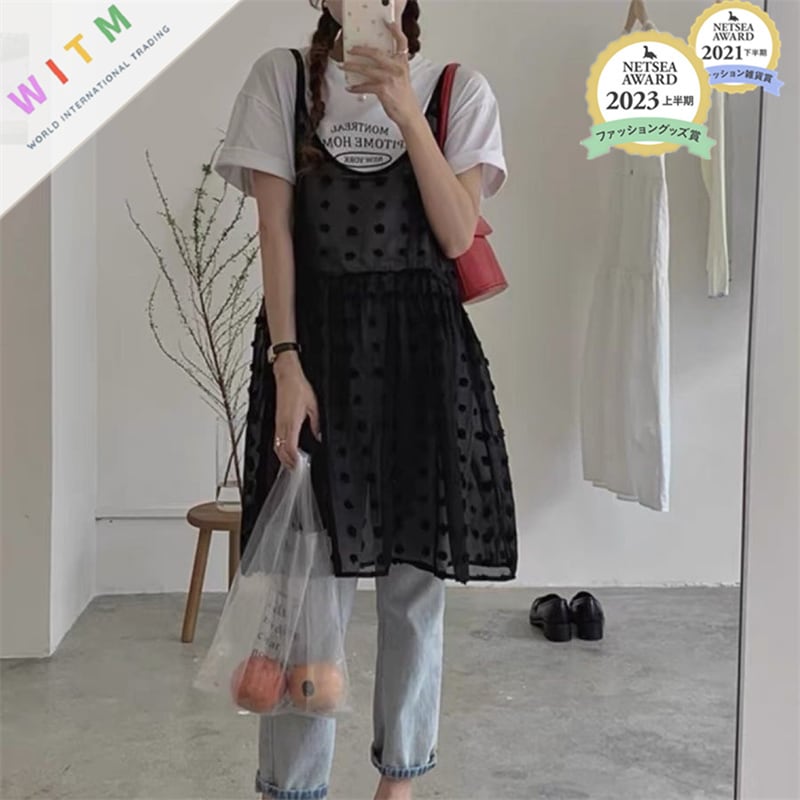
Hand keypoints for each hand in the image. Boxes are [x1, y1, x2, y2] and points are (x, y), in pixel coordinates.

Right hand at [273, 354, 320, 469]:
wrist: (287, 376)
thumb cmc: (298, 388)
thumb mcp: (314, 406)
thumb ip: (316, 423)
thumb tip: (319, 435)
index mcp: (291, 423)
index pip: (290, 448)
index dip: (294, 461)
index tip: (300, 467)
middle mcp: (282, 425)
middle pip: (281, 450)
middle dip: (288, 463)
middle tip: (296, 470)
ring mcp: (278, 423)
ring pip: (276, 446)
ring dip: (283, 457)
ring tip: (291, 464)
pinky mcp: (277, 420)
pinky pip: (276, 438)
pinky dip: (280, 448)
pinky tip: (286, 450)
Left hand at [342, 21, 421, 129]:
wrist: (409, 114)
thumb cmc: (404, 98)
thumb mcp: (402, 78)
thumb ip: (392, 67)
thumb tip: (375, 62)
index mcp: (403, 64)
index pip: (402, 42)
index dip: (396, 31)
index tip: (388, 23)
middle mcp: (397, 69)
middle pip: (377, 53)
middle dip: (361, 50)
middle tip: (351, 49)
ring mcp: (390, 79)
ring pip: (367, 69)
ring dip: (353, 67)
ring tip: (344, 66)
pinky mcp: (383, 90)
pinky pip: (365, 86)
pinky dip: (356, 87)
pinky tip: (350, 88)